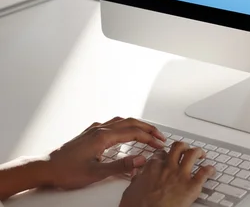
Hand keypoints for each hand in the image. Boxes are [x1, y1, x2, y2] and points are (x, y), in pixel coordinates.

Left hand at [47, 117, 165, 189]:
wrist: (45, 167)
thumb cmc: (66, 171)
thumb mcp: (96, 173)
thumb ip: (120, 166)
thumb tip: (140, 160)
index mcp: (103, 137)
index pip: (134, 133)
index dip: (149, 138)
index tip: (159, 144)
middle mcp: (100, 129)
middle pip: (130, 123)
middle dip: (147, 129)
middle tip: (159, 135)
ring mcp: (94, 130)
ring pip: (121, 121)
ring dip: (137, 125)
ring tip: (146, 131)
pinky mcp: (89, 133)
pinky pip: (112, 123)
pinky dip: (124, 124)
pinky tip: (123, 131)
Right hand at [120, 142, 214, 206]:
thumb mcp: (131, 190)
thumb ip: (136, 180)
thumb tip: (137, 176)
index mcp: (152, 167)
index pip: (161, 154)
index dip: (165, 154)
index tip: (167, 156)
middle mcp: (168, 167)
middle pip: (178, 148)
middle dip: (184, 147)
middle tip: (187, 151)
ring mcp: (180, 175)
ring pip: (193, 154)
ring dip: (198, 152)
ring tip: (201, 155)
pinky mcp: (191, 186)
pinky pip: (204, 173)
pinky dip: (209, 170)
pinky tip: (211, 170)